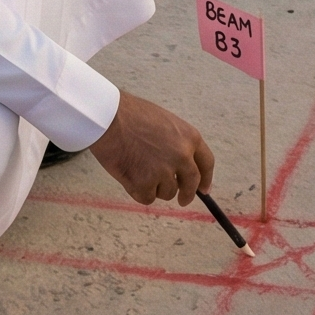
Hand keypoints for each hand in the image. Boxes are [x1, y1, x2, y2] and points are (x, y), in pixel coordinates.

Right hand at [88, 90, 214, 205]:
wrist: (108, 118)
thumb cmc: (132, 115)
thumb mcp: (166, 123)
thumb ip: (178, 143)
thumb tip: (183, 165)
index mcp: (190, 137)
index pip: (206, 163)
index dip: (206, 179)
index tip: (204, 190)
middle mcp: (182, 156)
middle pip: (191, 184)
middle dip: (187, 195)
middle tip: (182, 200)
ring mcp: (164, 171)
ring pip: (167, 193)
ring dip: (156, 187)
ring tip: (139, 169)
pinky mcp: (145, 183)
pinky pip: (147, 198)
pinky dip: (138, 191)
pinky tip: (129, 176)